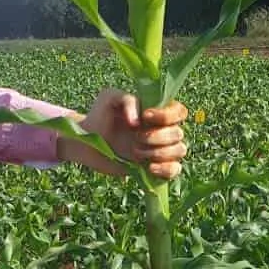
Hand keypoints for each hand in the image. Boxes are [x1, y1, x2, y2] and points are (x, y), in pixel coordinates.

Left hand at [64, 90, 187, 179]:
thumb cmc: (100, 116)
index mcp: (157, 112)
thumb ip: (127, 100)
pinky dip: (166, 169)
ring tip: (136, 152)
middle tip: (136, 138)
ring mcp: (161, 149)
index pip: (179, 112)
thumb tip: (137, 122)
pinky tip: (149, 168)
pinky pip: (175, 170)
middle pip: (178, 133)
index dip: (167, 116)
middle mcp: (163, 130)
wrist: (88, 142)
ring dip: (159, 153)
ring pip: (180, 150)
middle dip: (157, 137)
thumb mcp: (109, 98)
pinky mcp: (156, 167)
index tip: (146, 117)